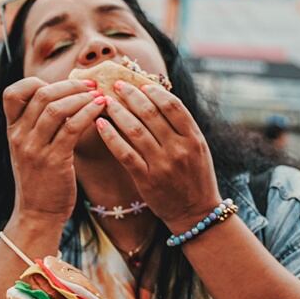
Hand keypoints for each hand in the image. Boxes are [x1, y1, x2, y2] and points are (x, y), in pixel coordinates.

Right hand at [3, 77, 103, 222]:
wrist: (38, 214)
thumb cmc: (41, 180)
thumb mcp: (30, 149)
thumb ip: (38, 126)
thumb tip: (62, 99)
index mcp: (12, 130)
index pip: (12, 93)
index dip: (36, 82)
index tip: (61, 84)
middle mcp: (19, 137)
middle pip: (40, 95)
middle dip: (69, 85)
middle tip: (91, 84)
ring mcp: (34, 149)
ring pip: (56, 109)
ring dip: (81, 97)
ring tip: (99, 95)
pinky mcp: (54, 161)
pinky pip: (71, 128)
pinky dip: (88, 113)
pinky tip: (100, 109)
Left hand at [96, 81, 221, 227]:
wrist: (196, 213)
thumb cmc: (196, 178)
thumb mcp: (199, 150)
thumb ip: (183, 128)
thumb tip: (160, 100)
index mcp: (194, 138)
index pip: (173, 106)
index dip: (155, 92)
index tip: (140, 84)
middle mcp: (179, 149)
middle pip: (151, 113)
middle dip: (131, 96)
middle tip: (116, 86)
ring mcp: (162, 165)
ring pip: (135, 130)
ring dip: (117, 112)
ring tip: (106, 102)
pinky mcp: (146, 180)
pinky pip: (125, 153)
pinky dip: (111, 137)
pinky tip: (100, 125)